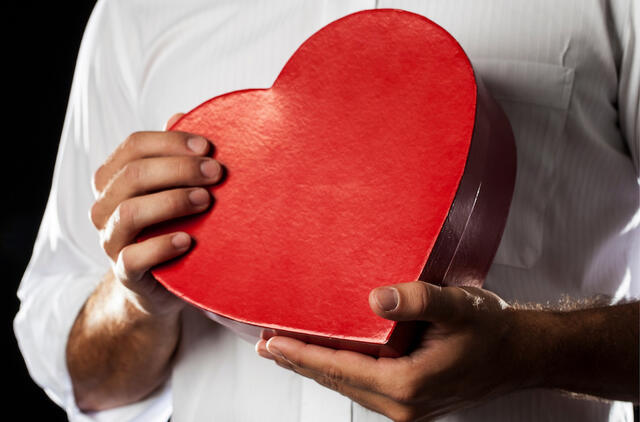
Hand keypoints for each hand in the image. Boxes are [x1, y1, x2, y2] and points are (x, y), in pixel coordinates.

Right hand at [90, 113, 223, 315]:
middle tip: (217, 173)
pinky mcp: (124, 272)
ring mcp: (111, 240)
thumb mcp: (176, 187)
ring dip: (172, 201)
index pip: (134, 147)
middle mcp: (105, 207)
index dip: (171, 142)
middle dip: (179, 169)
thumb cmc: (173, 224)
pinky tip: (188, 239)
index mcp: (114, 179)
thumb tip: (180, 115)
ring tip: (207, 201)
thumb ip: (175, 155)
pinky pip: (133, 258)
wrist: (163, 282)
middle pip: (133, 175)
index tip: (208, 147)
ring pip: (128, 212)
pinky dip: (161, 246)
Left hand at [256, 281, 526, 421]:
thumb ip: (420, 300)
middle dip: (300, 362)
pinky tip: (328, 358)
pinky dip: (339, 370)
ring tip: (287, 350)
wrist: (519, 354)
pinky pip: (362, 386)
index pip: (339, 368)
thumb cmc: (492, 332)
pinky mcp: (409, 401)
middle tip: (267, 345)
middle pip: (336, 380)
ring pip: (347, 385)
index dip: (302, 354)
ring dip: (317, 367)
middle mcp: (402, 404)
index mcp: (407, 385)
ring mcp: (405, 407)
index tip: (272, 343)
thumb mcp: (459, 307)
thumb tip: (378, 298)